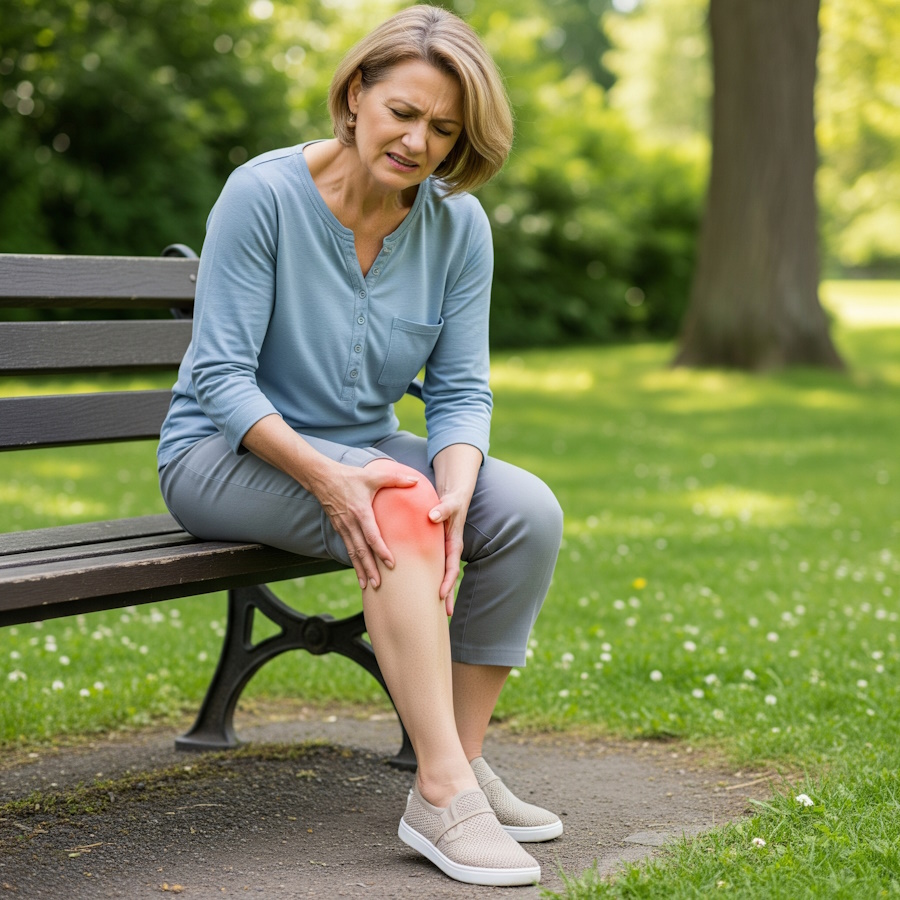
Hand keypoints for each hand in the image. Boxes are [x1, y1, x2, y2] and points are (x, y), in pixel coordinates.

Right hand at [312, 460, 418, 590]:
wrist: (322, 478)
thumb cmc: (350, 476)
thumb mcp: (373, 475)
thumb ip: (395, 478)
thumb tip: (416, 480)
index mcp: (361, 512)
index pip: (372, 536)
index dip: (382, 551)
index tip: (391, 564)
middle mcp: (351, 524)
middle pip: (361, 551)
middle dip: (370, 569)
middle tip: (378, 584)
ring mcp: (343, 528)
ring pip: (353, 553)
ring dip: (360, 570)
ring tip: (368, 585)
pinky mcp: (339, 529)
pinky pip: (347, 549)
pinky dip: (354, 562)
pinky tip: (359, 572)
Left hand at [428, 490, 467, 615]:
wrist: (454, 498)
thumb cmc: (452, 501)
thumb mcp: (449, 503)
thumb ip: (443, 508)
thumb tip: (433, 515)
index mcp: (454, 544)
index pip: (452, 567)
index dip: (448, 582)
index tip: (441, 595)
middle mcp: (449, 551)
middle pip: (449, 578)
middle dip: (448, 596)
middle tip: (445, 616)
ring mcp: (443, 553)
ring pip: (441, 576)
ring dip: (440, 593)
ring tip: (434, 613)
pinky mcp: (436, 551)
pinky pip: (433, 568)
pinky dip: (429, 580)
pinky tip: (420, 591)